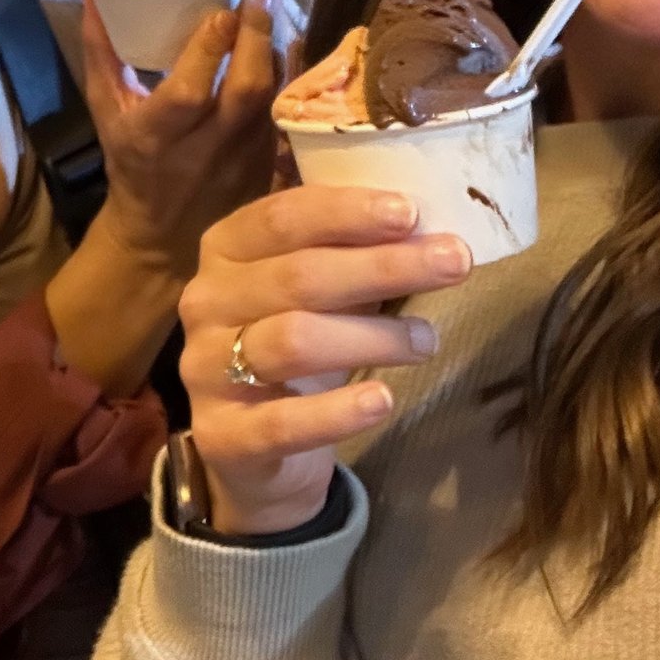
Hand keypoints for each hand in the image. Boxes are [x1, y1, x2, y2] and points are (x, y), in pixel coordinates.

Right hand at [81, 0, 277, 272]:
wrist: (163, 234)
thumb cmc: (131, 161)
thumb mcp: (105, 108)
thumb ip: (101, 50)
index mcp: (154, 137)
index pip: (188, 93)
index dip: (208, 51)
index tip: (221, 9)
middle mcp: (204, 150)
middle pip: (244, 91)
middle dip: (256, 35)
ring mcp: (244, 161)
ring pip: (272, 97)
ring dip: (277, 47)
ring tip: (271, 3)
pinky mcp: (270, 166)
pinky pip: (287, 112)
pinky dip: (291, 74)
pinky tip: (289, 42)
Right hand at [178, 184, 466, 533]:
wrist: (250, 447)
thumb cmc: (293, 343)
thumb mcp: (313, 291)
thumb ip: (351, 256)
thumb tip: (427, 230)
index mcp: (225, 251)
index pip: (281, 218)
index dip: (345, 212)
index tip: (410, 213)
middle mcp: (206, 302)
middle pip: (295, 276)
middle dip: (381, 266)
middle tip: (454, 263)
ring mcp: (206, 369)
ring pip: (291, 341)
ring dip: (370, 337)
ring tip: (426, 340)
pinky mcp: (222, 435)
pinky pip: (281, 423)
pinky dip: (336, 412)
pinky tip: (382, 400)